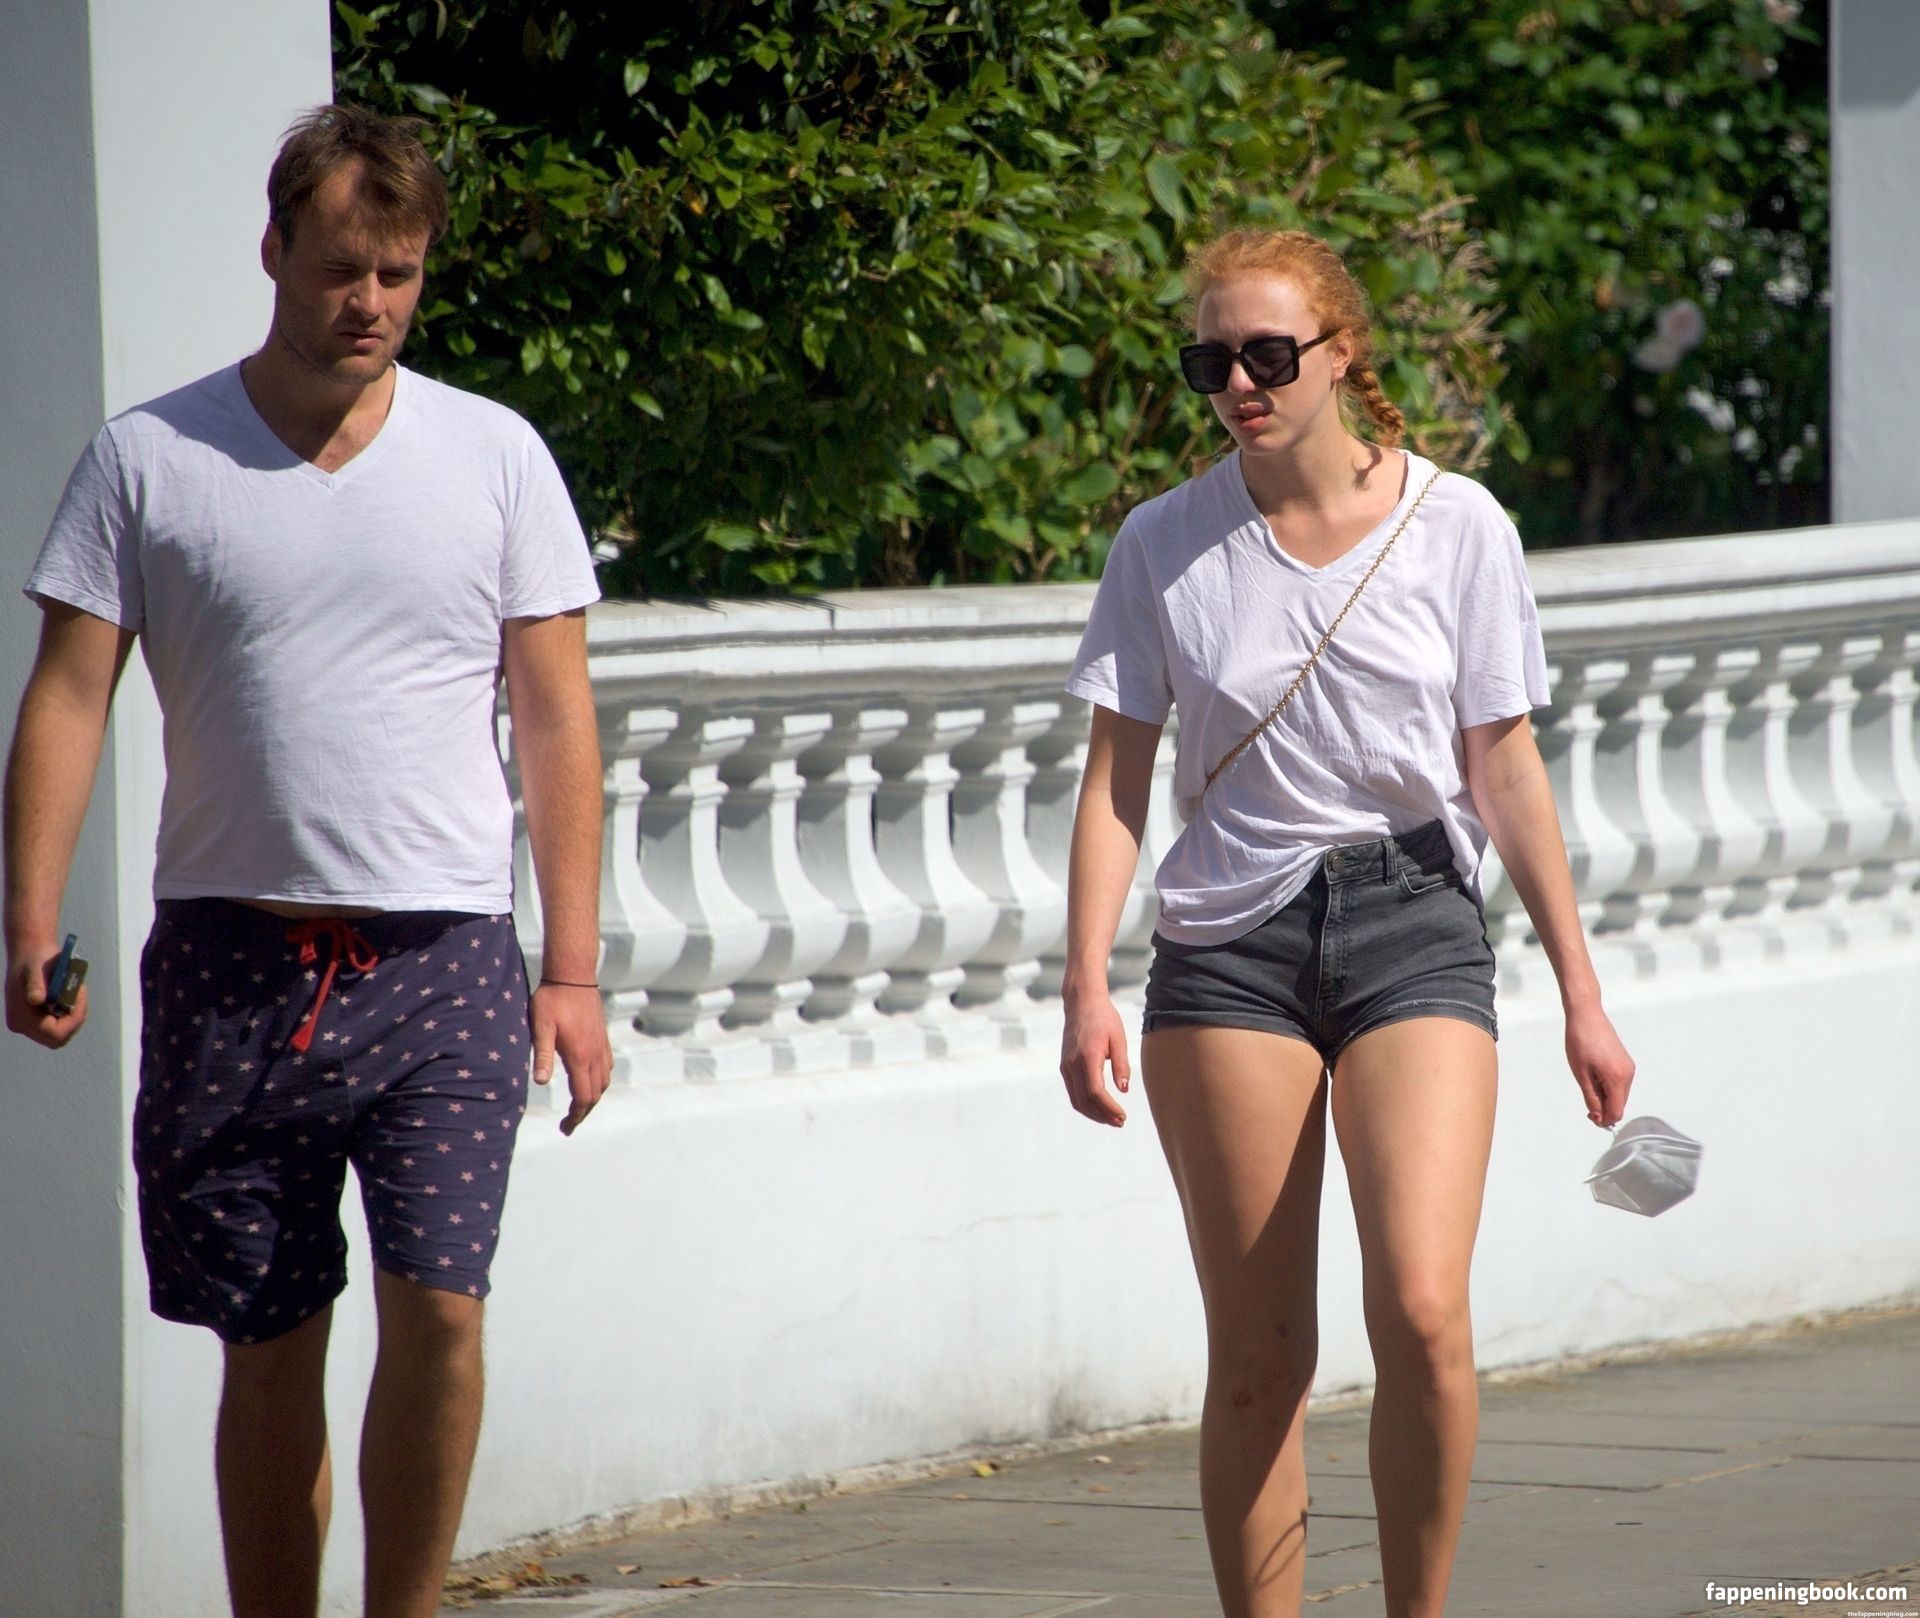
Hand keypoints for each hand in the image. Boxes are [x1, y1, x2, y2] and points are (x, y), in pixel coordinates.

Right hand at [5, 941, 87, 1049]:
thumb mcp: (37, 968)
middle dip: (75, 1019)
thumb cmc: (35, 958)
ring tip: (76, 991)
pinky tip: (71, 994)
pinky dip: (70, 1013)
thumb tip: (36, 1000)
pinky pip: (60, 1026)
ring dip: (74, 1016)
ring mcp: (29, 1025)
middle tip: (80, 994)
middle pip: (58, 1038)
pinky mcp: (37, 1020)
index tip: (80, 996)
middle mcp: (23, 1025)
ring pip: (61, 1034)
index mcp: (20, 1017)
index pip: (54, 1034)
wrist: (31, 952)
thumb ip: (36, 984)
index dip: (73, 1020)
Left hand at [530, 982, 611, 1134]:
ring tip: (578, 1107)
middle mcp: (595, 1054)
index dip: (575, 1116)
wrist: (574, 976)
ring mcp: (602, 1046)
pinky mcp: (603, 1038)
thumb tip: (539, 1083)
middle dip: (583, 1112)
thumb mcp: (541, 1027)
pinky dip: (600, 1083)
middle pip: (595, 1094)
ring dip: (592, 1098)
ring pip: (604, 1082)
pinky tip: (589, 1081)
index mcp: (580, 1056)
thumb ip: (543, 1055)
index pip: (582, 1096)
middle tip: (568, 1124)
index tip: (565, 1128)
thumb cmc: (552, 1000)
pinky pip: (607, 1068)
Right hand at [1059, 989, 1131, 1126]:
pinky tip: (1099, 1106)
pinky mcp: (1064, 1066)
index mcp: (1088, 1056)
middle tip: (1120, 1122)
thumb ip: (1121, 1065)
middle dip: (1102, 1116)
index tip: (1122, 1116)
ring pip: (1076, 1100)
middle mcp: (1072, 1064)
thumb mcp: (1119, 1039)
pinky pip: (1073, 1091)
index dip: (1109, 1108)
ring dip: (1093, 1113)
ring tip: (1111, 1119)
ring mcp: (1066, 1066)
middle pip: (1084, 1101)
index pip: (1095, 1092)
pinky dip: (1085, 1104)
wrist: (1081, 1003)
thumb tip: (1123, 1089)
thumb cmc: (1103, 1018)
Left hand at [1566, 1001, 1633, 1127]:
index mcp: (1618, 1078)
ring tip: (1588, 1082)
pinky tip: (1595, 1077)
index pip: (1617, 1112)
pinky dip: (1608, 1087)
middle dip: (1604, 1108)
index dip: (1603, 1120)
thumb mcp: (1581, 1074)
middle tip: (1586, 1101)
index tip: (1589, 1115)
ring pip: (1620, 1095)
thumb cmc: (1580, 1041)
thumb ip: (1591, 1098)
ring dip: (1606, 1097)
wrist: (1586, 1015)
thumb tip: (1598, 1116)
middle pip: (1620, 1104)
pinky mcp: (1626, 1062)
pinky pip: (1620, 1083)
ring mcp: (1629, 1067)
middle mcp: (1628, 1074)